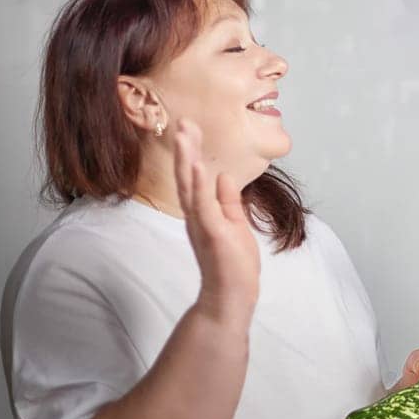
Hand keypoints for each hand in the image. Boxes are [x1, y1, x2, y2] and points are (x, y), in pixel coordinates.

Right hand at [174, 118, 259, 321]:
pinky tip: (199, 165)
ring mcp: (202, 224)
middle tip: (183, 121)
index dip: (193, 152)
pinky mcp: (211, 233)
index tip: (191, 128)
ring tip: (185, 134)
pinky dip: (200, 184)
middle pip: (187, 176)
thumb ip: (228, 201)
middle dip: (186, 148)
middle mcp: (196, 216)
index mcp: (202, 213)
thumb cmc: (233, 265)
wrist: (232, 297)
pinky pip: (203, 205)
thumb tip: (223, 176)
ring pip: (190, 186)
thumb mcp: (235, 225)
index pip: (195, 177)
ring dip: (188, 159)